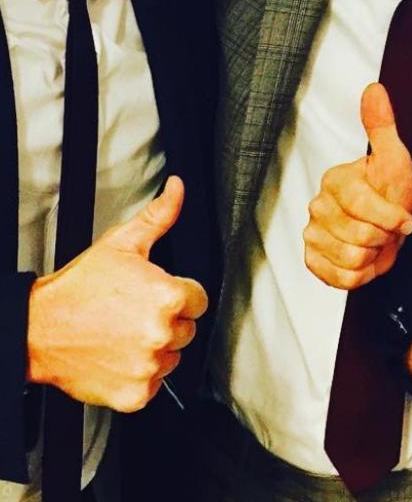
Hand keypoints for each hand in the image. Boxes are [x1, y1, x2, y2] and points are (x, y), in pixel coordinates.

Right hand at [27, 175, 207, 411]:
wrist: (39, 329)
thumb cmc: (78, 289)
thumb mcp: (122, 243)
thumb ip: (159, 216)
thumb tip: (177, 190)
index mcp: (166, 296)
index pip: (199, 299)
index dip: (180, 294)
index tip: (157, 294)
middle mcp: (161, 333)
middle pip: (187, 329)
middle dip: (167, 320)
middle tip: (135, 312)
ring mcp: (148, 366)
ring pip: (172, 357)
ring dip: (155, 348)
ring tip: (125, 333)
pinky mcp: (135, 394)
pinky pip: (153, 385)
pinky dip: (139, 374)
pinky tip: (119, 355)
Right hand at [304, 83, 411, 288]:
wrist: (389, 224)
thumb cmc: (392, 190)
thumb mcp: (395, 157)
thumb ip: (382, 125)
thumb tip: (374, 89)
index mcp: (335, 180)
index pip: (362, 206)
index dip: (390, 217)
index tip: (405, 219)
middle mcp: (317, 205)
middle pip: (358, 236)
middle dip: (383, 238)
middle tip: (388, 229)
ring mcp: (312, 233)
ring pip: (350, 259)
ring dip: (373, 257)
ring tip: (377, 242)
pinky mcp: (313, 259)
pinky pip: (338, 279)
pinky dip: (359, 276)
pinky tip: (365, 260)